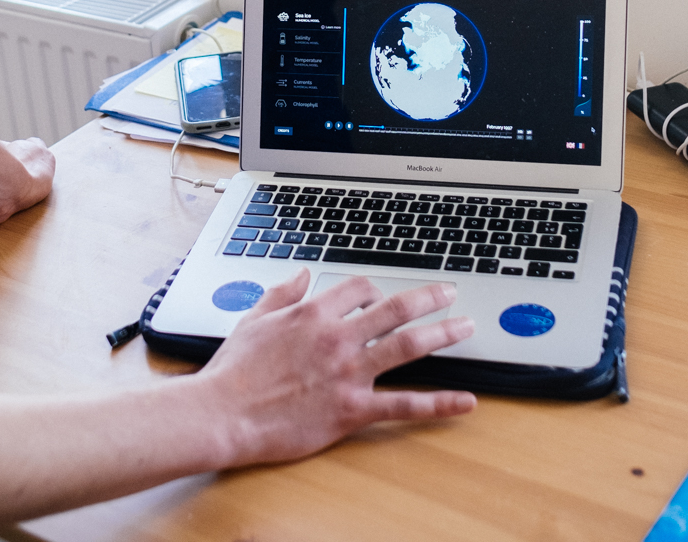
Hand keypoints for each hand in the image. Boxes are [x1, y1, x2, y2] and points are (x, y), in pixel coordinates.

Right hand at [196, 270, 476, 466]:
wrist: (222, 412)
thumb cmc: (234, 371)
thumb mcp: (253, 319)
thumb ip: (281, 293)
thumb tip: (302, 275)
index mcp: (313, 313)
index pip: (358, 289)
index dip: (375, 290)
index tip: (383, 296)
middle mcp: (337, 337)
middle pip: (394, 308)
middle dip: (428, 298)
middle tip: (449, 292)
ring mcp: (348, 372)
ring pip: (407, 345)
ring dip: (442, 333)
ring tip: (466, 326)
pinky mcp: (352, 409)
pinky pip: (403, 404)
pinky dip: (438, 403)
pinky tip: (464, 401)